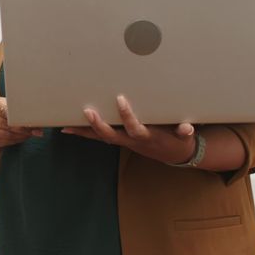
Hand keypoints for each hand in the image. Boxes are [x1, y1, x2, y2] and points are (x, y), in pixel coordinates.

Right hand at [0, 97, 44, 148]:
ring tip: (31, 133)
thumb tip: (37, 118)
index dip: (18, 117)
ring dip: (21, 136)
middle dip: (23, 129)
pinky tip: (24, 136)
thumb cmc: (7, 108)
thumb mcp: (11, 104)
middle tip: (36, 130)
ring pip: (8, 135)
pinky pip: (7, 142)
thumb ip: (21, 109)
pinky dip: (17, 140)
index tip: (29, 121)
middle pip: (8, 125)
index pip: (7, 111)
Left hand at [61, 95, 195, 164]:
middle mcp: (132, 140)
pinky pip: (99, 137)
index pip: (134, 127)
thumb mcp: (184, 136)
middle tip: (87, 111)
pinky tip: (68, 129)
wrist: (175, 154)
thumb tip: (187, 127)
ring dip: (85, 131)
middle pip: (111, 135)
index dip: (127, 116)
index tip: (120, 99)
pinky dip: (84, 134)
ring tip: (67, 125)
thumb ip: (184, 130)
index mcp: (147, 136)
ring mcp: (124, 141)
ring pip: (101, 137)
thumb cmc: (179, 139)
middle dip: (98, 125)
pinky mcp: (120, 140)